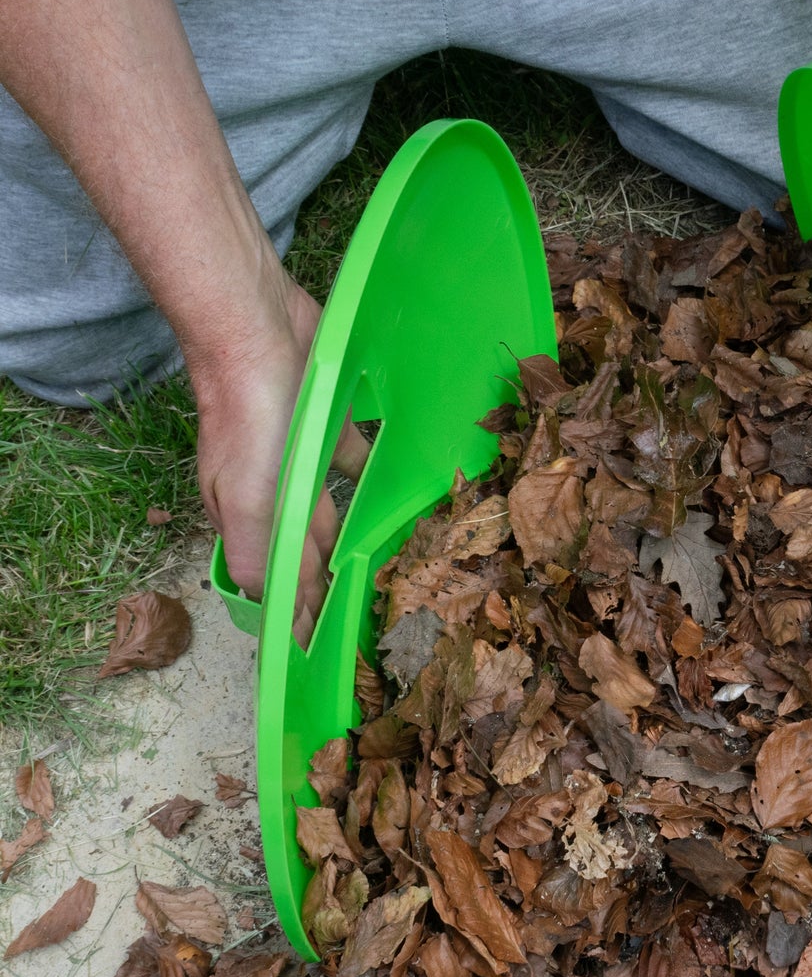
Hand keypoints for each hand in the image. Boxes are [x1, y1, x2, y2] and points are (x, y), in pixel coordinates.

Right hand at [195, 277, 368, 639]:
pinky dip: (372, 473)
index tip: (330, 648)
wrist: (254, 328)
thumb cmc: (249, 419)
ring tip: (385, 561)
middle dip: (330, 583)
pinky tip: (397, 487)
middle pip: (307, 550)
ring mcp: (298, 457)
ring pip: (330, 508)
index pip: (279, 579)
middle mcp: (272, 493)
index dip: (302, 612)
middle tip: (366, 615)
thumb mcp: (250, 498)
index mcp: (249, 518)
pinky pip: (354, 456)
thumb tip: (275, 609)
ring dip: (352, 535)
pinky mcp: (325, 422)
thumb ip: (261, 554)